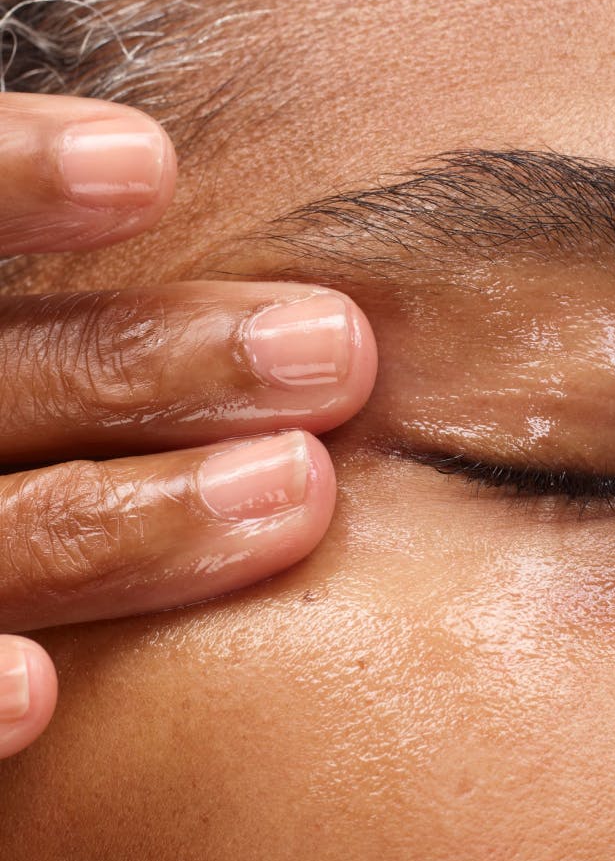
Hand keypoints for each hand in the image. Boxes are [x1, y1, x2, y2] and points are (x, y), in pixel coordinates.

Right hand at [0, 94, 376, 757]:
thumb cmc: (28, 417)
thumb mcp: (32, 369)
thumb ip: (74, 338)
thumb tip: (176, 180)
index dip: (5, 181)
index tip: (151, 164)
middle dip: (142, 365)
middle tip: (335, 350)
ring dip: (126, 525)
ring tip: (300, 492)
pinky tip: (38, 696)